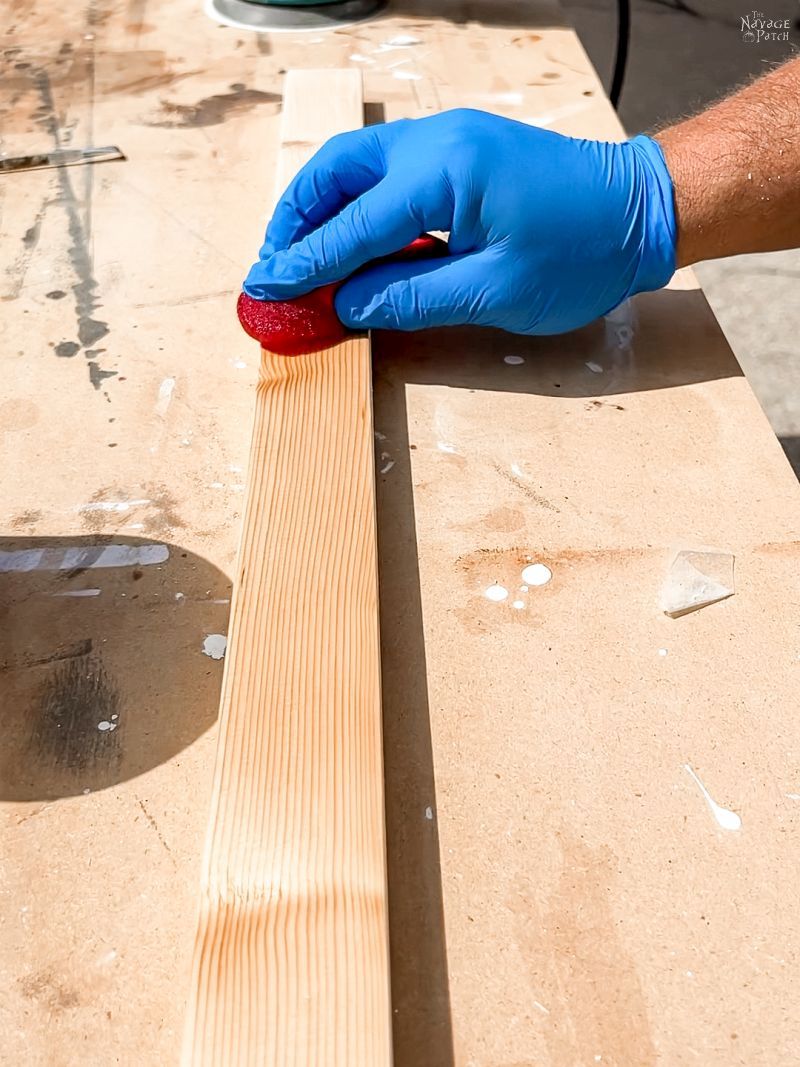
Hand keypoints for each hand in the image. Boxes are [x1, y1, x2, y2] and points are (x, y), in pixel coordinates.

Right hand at [243, 109, 676, 335]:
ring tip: (299, 257)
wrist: (643, 210)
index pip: (353, 225)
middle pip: (335, 172)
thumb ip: (411, 297)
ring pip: (356, 165)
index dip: (305, 263)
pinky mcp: (459, 150)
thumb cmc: (581, 253)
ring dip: (321, 209)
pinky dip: (357, 204)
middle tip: (273, 269)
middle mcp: (435, 140)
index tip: (265, 289)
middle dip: (295, 221)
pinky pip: (386, 171)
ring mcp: (447, 138)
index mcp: (444, 171)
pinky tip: (351, 241)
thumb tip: (347, 306)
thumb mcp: (494, 292)